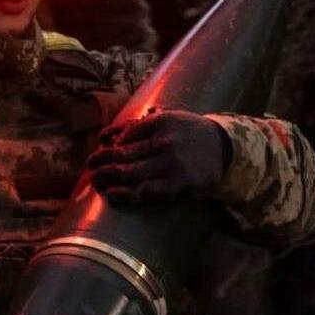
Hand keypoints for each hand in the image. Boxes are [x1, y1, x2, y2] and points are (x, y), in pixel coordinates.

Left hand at [87, 109, 229, 202]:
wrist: (224, 148)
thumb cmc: (188, 132)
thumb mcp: (168, 118)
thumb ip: (139, 124)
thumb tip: (106, 136)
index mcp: (161, 122)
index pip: (126, 133)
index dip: (110, 142)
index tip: (101, 148)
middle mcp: (164, 142)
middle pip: (123, 154)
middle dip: (102, 161)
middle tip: (89, 166)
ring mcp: (171, 164)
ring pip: (131, 173)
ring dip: (108, 178)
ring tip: (96, 180)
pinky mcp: (178, 184)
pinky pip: (147, 192)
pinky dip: (127, 195)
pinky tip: (113, 196)